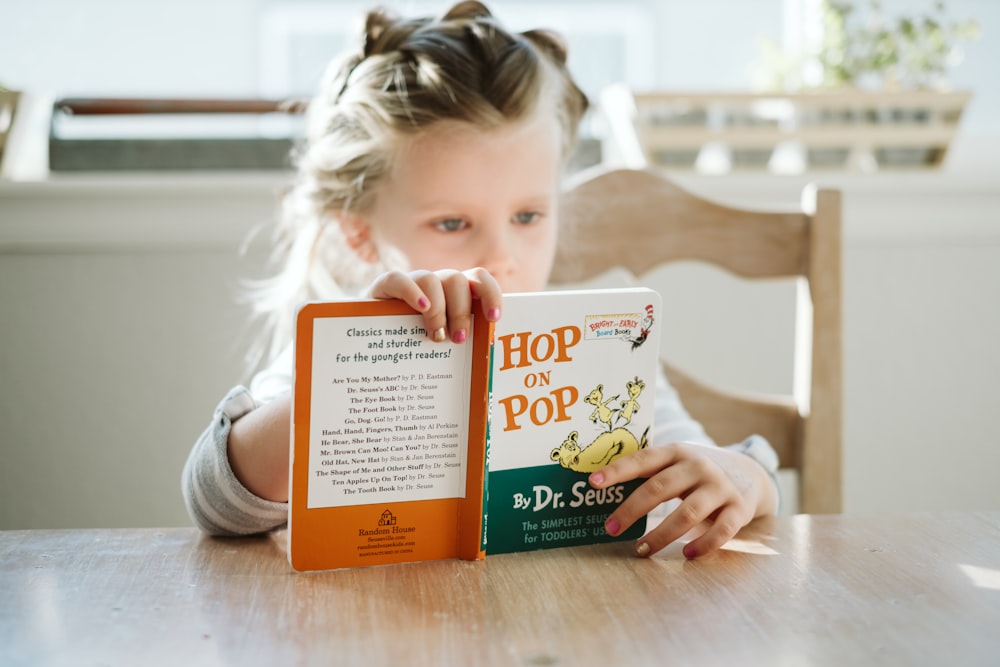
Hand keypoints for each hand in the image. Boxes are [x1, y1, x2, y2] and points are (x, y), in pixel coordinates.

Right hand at [366, 268, 502, 342]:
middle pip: (457, 281)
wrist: (371, 342)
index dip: (490, 294)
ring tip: (436, 337)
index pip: (478, 279)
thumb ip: (459, 346)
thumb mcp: (441, 346)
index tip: (494, 318)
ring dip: (439, 309)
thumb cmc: (414, 348)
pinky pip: (399, 279)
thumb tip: (483, 377)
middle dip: (462, 311)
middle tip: (458, 339)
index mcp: (455, 294)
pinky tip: (421, 309)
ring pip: (432, 280)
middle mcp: (436, 284)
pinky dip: (412, 292)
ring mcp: (411, 283)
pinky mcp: (385, 286)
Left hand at [589, 442, 777, 558]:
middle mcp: (698, 466)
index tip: (593, 482)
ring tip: (641, 550)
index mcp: (677, 452)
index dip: (618, 470)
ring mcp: (720, 487)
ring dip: (661, 535)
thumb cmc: (697, 473)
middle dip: (631, 510)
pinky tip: (686, 555)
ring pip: (687, 513)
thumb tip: (604, 492)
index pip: (643, 459)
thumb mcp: (677, 463)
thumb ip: (650, 473)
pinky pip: (721, 531)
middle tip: (610, 528)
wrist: (749, 473)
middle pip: (660, 488)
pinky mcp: (739, 508)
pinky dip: (703, 545)